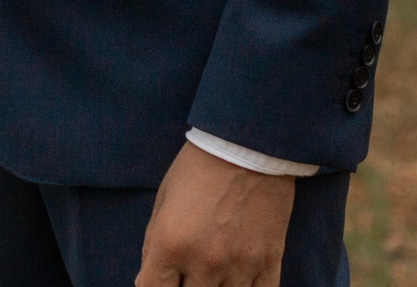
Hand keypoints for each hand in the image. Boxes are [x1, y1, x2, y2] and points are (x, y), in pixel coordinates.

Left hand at [137, 142, 295, 286]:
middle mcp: (205, 262)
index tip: (161, 282)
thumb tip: (147, 281)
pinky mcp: (269, 262)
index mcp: (171, 244)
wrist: (248, 143)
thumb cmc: (199, 166)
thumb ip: (153, 245)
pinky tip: (238, 283)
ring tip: (212, 276)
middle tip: (187, 273)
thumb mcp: (162, 200)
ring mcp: (239, 266)